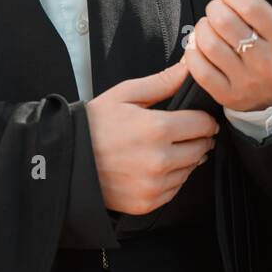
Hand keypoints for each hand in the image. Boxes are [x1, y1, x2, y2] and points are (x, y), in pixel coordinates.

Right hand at [84, 59, 219, 215]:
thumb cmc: (94, 125)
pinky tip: (154, 166)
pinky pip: (175, 188)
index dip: (204, 118)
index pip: (203, 124)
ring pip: (190, 169)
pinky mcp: (148, 202)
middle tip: (182, 132)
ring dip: (185, 158)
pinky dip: (171, 177)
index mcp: (157, 129)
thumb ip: (162, 82)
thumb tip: (188, 68)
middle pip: (201, 147)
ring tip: (163, 148)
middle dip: (197, 138)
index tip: (198, 118)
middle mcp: (160, 160)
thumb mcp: (124, 94)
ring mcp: (154, 184)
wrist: (67, 159)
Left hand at [182, 0, 271, 111]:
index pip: (250, 6)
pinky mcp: (227, 95)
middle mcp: (264, 61)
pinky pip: (199, 69)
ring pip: (209, 44)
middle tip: (219, 9)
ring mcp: (245, 81)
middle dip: (215, 7)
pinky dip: (193, 52)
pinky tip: (201, 47)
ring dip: (202, 28)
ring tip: (210, 27)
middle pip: (224, 22)